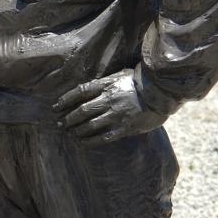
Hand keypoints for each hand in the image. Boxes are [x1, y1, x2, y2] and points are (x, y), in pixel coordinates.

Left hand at [53, 69, 167, 145]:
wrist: (162, 93)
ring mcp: (116, 115)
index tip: (56, 106)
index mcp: (106, 84)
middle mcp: (109, 99)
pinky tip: (82, 143)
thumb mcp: (120, 75)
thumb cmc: (140, 82)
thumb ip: (104, 83)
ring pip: (90, 125)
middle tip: (60, 123)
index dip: (65, 99)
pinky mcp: (125, 128)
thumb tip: (86, 90)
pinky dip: (90, 141)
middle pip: (82, 110)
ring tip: (69, 133)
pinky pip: (104, 136)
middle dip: (68, 118)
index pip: (80, 92)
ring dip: (77, 130)